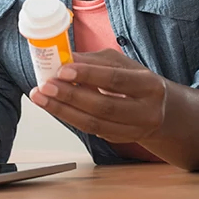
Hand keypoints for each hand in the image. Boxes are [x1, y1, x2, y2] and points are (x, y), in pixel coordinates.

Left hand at [29, 49, 167, 143]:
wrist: (157, 109)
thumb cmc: (136, 81)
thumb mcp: (121, 64)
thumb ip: (94, 61)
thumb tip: (65, 58)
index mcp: (150, 85)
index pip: (116, 79)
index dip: (88, 74)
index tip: (62, 70)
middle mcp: (147, 111)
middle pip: (103, 106)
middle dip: (70, 95)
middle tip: (46, 85)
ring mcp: (134, 130)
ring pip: (93, 123)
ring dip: (62, 110)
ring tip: (41, 97)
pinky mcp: (119, 140)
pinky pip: (90, 130)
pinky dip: (69, 117)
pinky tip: (54, 106)